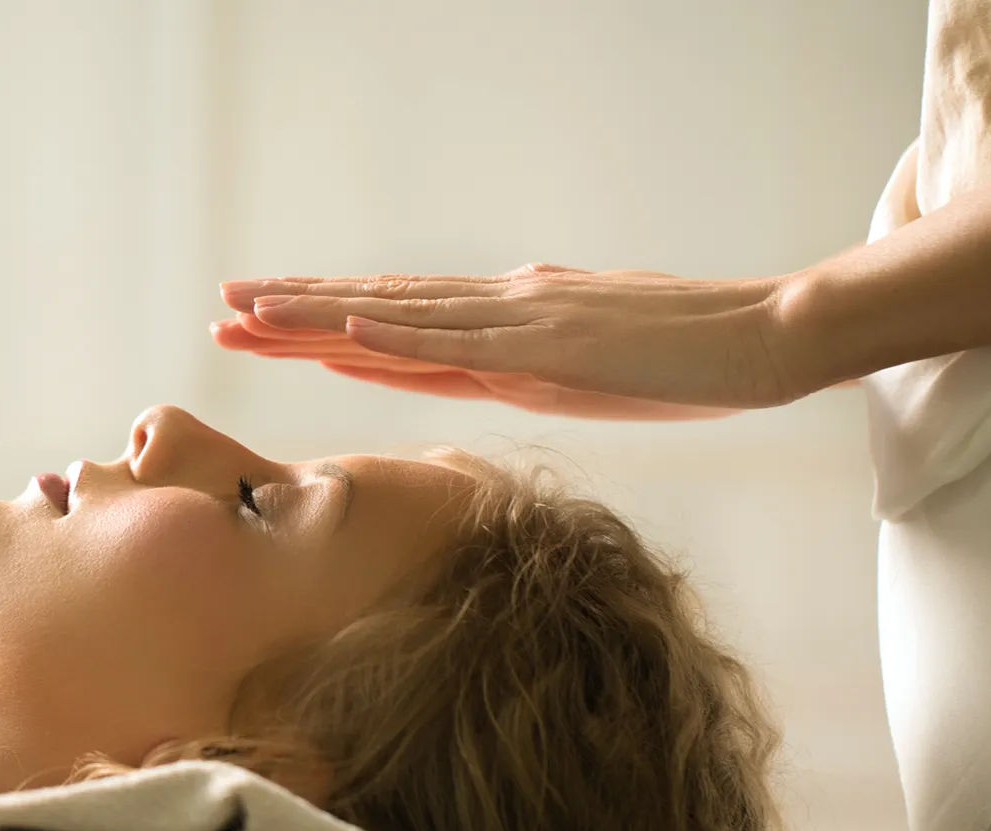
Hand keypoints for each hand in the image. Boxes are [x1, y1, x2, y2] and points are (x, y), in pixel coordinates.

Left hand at [214, 264, 814, 409]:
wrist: (767, 336)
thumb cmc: (691, 355)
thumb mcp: (598, 360)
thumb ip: (543, 352)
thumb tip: (501, 347)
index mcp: (510, 319)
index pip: (400, 320)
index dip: (327, 319)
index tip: (265, 321)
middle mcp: (501, 310)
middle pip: (379, 310)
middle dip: (296, 313)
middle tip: (223, 309)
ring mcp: (521, 325)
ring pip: (397, 317)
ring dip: (317, 315)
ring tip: (249, 312)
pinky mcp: (550, 350)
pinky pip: (456, 344)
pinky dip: (394, 334)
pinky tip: (341, 328)